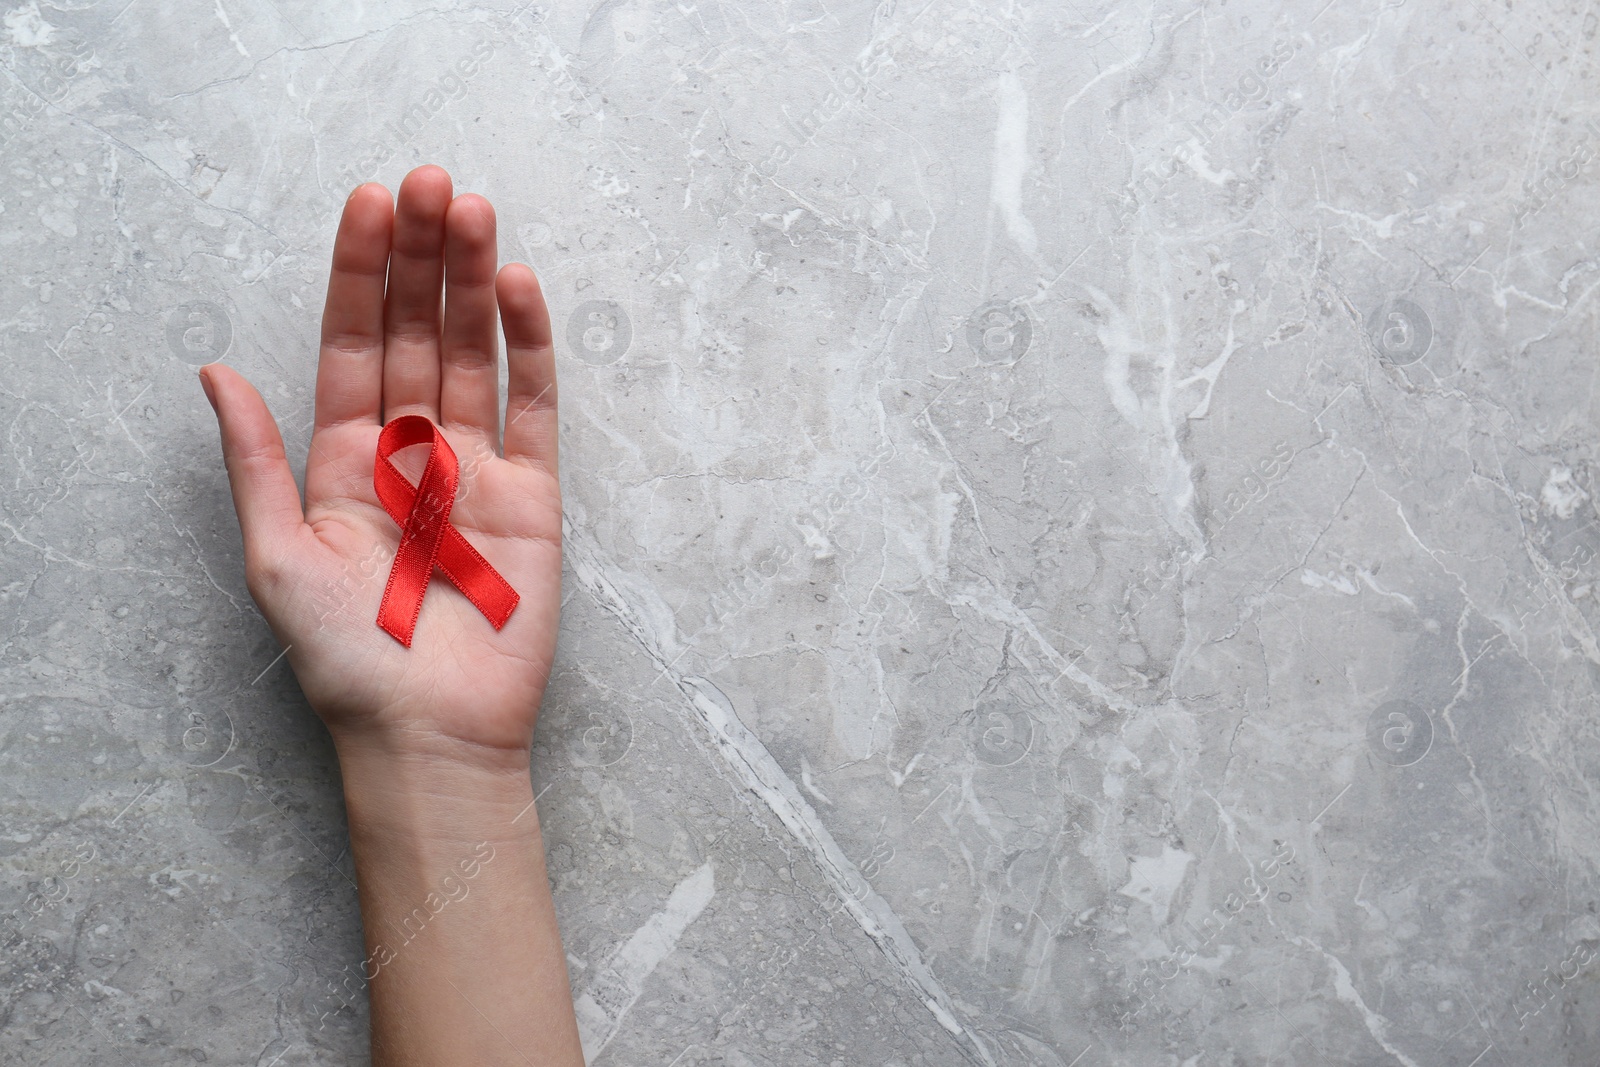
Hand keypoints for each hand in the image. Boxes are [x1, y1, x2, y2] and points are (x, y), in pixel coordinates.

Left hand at [199, 165, 560, 765]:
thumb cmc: (349, 658)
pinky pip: (534, 406)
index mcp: (344, 459)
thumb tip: (214, 370)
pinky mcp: (535, 494)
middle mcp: (412, 450)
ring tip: (475, 210)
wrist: (432, 732)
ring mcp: (477, 467)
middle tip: (432, 182)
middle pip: (418, 331)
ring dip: (476, 281)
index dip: (361, 273)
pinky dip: (531, 346)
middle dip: (423, 256)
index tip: (371, 203)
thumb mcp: (276, 556)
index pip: (354, 343)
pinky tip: (521, 288)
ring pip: (476, 352)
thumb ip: (257, 458)